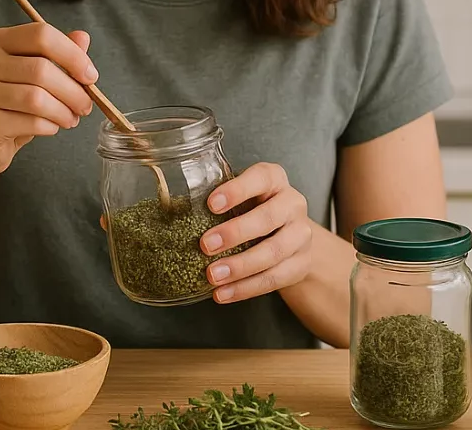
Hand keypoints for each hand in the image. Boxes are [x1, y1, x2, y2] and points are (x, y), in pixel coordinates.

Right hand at [0, 22, 96, 178]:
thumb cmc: (7, 106)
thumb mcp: (33, 76)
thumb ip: (57, 56)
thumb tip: (82, 37)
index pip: (41, 34)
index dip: (72, 54)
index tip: (90, 75)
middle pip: (41, 68)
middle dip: (73, 90)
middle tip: (85, 105)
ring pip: (37, 97)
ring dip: (64, 111)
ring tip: (70, 119)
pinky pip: (31, 122)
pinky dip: (50, 126)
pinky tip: (50, 128)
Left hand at [199, 162, 311, 303]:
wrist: (289, 234)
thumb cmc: (252, 209)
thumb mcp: (240, 197)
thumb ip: (216, 202)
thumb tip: (170, 213)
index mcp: (274, 179)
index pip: (260, 178)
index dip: (237, 190)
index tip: (210, 204)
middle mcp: (293, 203)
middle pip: (268, 218)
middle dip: (235, 233)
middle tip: (205, 246)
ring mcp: (301, 235)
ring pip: (273, 252)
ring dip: (240, 266)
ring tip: (212, 276)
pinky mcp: (301, 263)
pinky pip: (274, 279)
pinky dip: (246, 288)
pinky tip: (223, 293)